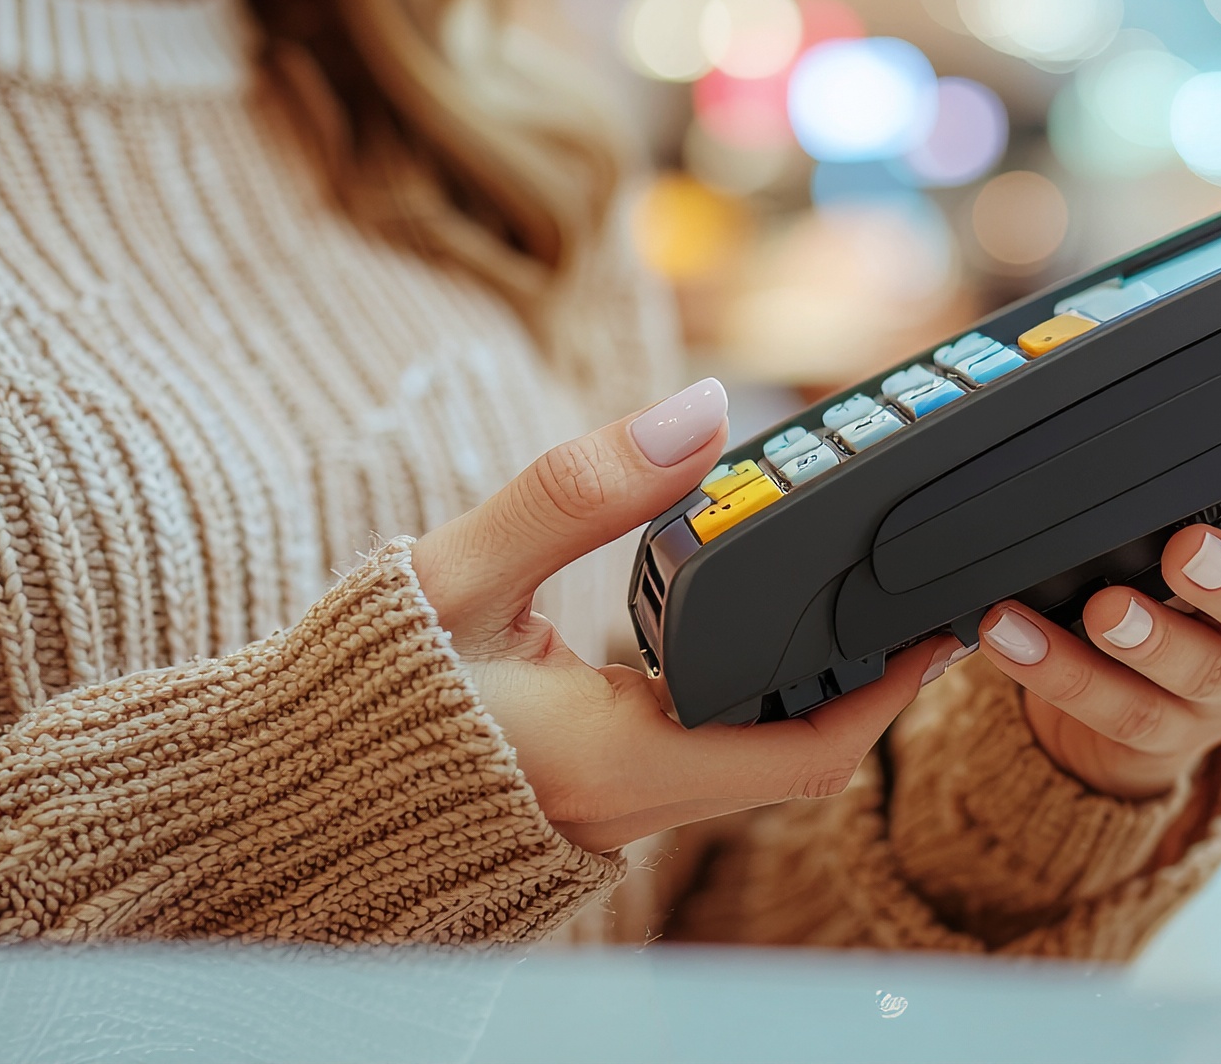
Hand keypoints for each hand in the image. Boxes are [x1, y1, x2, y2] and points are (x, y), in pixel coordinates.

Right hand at [411, 378, 953, 851]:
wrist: (279, 790)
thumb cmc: (358, 689)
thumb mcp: (456, 576)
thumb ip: (575, 489)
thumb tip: (698, 411)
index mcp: (614, 764)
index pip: (803, 753)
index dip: (888, 694)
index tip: (940, 624)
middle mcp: (629, 804)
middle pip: (794, 754)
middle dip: (863, 678)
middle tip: (912, 586)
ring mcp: (613, 809)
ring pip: (749, 755)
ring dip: (805, 684)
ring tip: (854, 590)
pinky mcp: (593, 794)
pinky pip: (699, 752)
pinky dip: (742, 695)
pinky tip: (753, 625)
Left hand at [975, 450, 1220, 799]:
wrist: (1126, 712)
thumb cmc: (1160, 589)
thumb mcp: (1182, 528)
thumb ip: (1185, 485)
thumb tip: (1134, 399)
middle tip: (1189, 548)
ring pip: (1199, 672)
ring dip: (1147, 637)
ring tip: (1104, 608)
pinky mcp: (1164, 739)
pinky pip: (1116, 711)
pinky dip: (1059, 671)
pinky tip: (1013, 635)